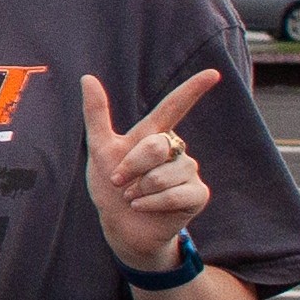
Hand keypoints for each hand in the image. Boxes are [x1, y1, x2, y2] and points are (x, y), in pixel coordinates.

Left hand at [82, 70, 217, 274]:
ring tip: (133, 196)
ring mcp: (188, 170)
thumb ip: (96, 115)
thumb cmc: (110, 186)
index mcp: (153, 134)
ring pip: (163, 174)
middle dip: (130, 166)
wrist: (120, 226)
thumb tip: (87, 77)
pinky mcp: (198, 194)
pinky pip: (174, 195)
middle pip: (155, 146)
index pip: (174, 107)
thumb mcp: (99, 150)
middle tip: (118, 181)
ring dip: (139, 189)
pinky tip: (142, 207)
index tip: (212, 73)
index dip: (193, 90)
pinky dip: (150, 203)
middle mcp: (175, 148)